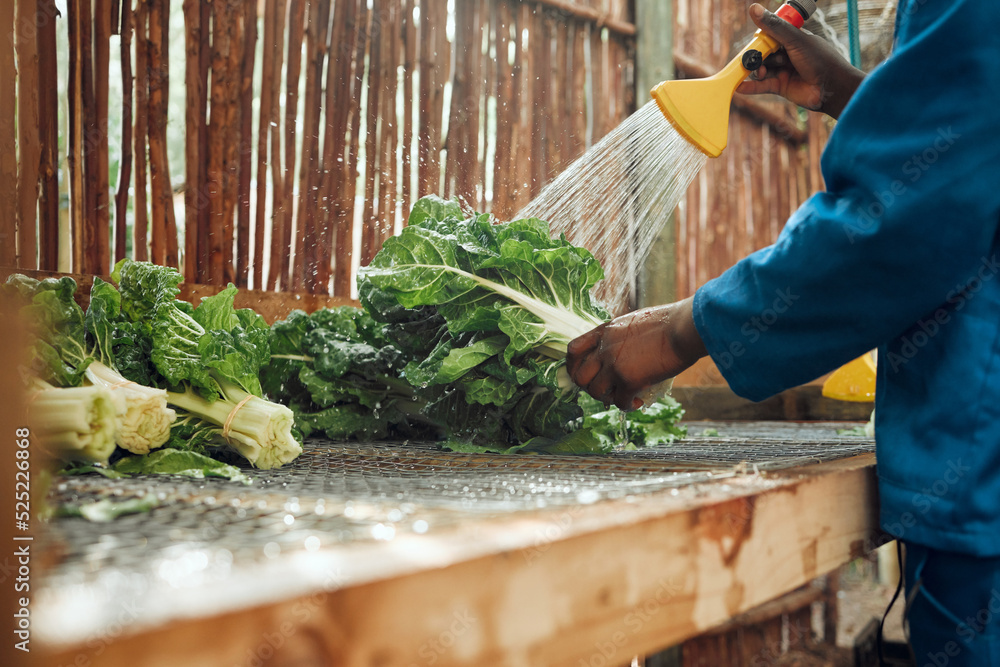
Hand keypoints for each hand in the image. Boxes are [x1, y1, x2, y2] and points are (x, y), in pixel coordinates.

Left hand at [566, 298, 706, 410]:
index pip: (573, 350)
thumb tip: (622, 351)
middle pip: (579, 376)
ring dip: (606, 398)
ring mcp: (614, 365)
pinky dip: (627, 406)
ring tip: (621, 397)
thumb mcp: (634, 322)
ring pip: (595, 392)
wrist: (684, 327)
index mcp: (604, 331)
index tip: (582, 374)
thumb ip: (620, 337)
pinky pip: (619, 402)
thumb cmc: (668, 322)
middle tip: (603, 390)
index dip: (573, 366)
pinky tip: (637, 402)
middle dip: (588, 387)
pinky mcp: (629, 380)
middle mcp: (604, 348)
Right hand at [736, 3, 864, 119]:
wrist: (832, 87)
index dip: (761, 40)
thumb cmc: (820, 59)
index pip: (769, 36)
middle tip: (753, 60)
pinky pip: (762, 86)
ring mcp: (783, 71)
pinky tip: (739, 86)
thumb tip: (754, 9)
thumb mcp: (795, 40)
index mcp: (792, 39)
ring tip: (761, 72)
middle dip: (756, 57)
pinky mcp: (780, 87)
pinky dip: (750, 86)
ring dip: (756, 71)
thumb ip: (774, 27)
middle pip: (763, 54)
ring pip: (761, 70)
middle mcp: (786, 54)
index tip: (756, 43)